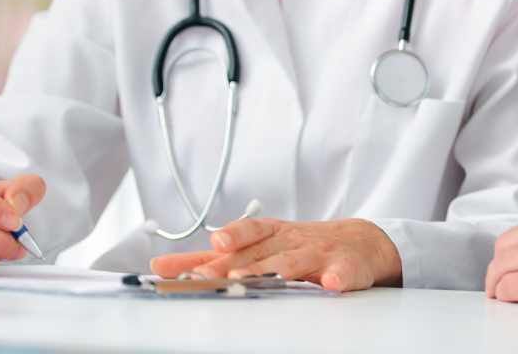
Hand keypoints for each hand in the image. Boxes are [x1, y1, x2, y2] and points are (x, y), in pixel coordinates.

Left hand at [149, 218, 401, 291]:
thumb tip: (160, 267)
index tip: (214, 244)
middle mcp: (292, 241)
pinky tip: (330, 284)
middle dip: (242, 264)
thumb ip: (210, 259)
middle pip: (265, 253)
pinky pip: (343, 273)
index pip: (246, 234)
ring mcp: (319, 254)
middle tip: (221, 277)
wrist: (357, 242)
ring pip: (299, 261)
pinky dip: (337, 278)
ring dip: (282, 269)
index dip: (231, 238)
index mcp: (270, 234)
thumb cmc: (298, 245)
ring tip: (268, 278)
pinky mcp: (346, 267)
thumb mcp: (255, 246)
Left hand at [485, 200, 517, 311]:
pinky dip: (504, 295)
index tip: (517, 261)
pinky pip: (510, 287)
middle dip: (501, 263)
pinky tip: (508, 301)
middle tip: (501, 279)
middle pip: (506, 245)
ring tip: (500, 293)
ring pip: (501, 265)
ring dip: (497, 280)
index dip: (517, 249)